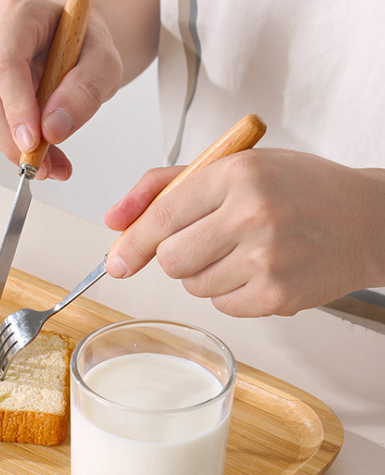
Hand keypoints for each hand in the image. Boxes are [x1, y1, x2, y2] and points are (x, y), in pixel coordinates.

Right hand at [0, 0, 122, 179]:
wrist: (65, 38)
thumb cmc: (82, 46)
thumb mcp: (104, 65)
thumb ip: (85, 93)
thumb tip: (52, 130)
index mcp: (19, 9)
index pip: (6, 65)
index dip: (16, 110)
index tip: (32, 144)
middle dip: (13, 140)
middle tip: (46, 167)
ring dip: (9, 145)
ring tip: (47, 159)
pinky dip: (2, 140)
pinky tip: (29, 142)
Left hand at [105, 149, 384, 316]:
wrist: (367, 220)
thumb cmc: (298, 190)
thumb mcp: (234, 169)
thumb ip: (166, 187)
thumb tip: (116, 219)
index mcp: (237, 174)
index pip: (162, 216)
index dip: (132, 244)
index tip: (115, 262)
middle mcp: (252, 214)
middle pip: (171, 260)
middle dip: (177, 257)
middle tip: (204, 242)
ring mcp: (267, 258)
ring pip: (193, 286)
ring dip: (205, 274)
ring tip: (242, 252)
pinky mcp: (277, 295)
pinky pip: (221, 306)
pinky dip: (230, 293)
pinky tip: (258, 270)